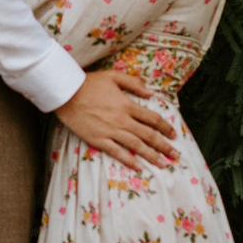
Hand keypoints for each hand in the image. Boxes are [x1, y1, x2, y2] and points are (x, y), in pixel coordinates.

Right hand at [54, 72, 179, 170]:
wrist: (66, 93)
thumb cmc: (90, 83)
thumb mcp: (113, 76)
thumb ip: (134, 83)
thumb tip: (150, 94)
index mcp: (127, 105)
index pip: (152, 118)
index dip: (165, 127)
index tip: (174, 134)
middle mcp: (122, 120)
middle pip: (148, 135)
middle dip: (164, 146)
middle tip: (175, 156)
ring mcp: (110, 131)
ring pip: (136, 146)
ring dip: (151, 156)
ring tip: (163, 164)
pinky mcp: (98, 140)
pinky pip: (116, 152)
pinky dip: (128, 160)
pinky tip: (138, 167)